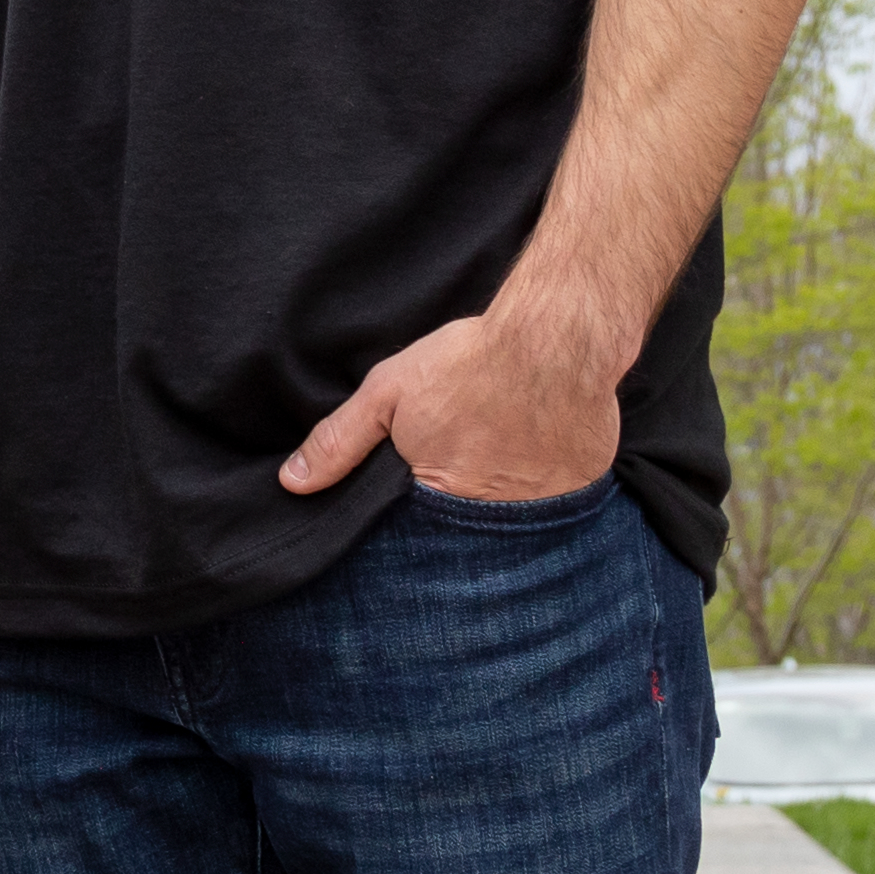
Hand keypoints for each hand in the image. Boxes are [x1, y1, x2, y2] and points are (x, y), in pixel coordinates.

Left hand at [282, 298, 625, 504]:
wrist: (556, 339)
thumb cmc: (467, 364)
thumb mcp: (387, 394)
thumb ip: (340, 442)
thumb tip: (293, 483)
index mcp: (439, 501)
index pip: (415, 535)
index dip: (410, 517)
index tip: (415, 489)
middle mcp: (493, 520)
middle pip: (464, 532)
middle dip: (455, 508)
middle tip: (462, 459)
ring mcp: (544, 510)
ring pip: (511, 520)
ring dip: (501, 496)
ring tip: (497, 453)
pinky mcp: (581, 492)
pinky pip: (554, 502)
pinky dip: (541, 483)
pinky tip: (533, 450)